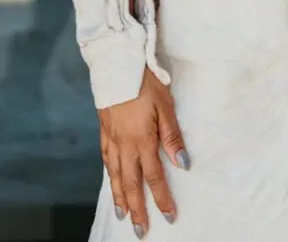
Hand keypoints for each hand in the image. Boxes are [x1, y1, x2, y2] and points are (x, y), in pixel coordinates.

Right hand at [98, 67, 188, 233]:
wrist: (116, 63)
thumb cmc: (144, 81)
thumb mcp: (165, 104)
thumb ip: (172, 135)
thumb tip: (183, 163)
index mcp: (142, 140)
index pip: (154, 178)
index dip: (162, 199)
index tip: (169, 216)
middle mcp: (125, 145)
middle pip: (131, 184)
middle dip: (137, 209)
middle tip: (140, 231)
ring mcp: (112, 139)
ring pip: (115, 176)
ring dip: (120, 198)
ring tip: (123, 216)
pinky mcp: (104, 130)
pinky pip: (106, 160)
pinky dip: (109, 176)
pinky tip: (112, 181)